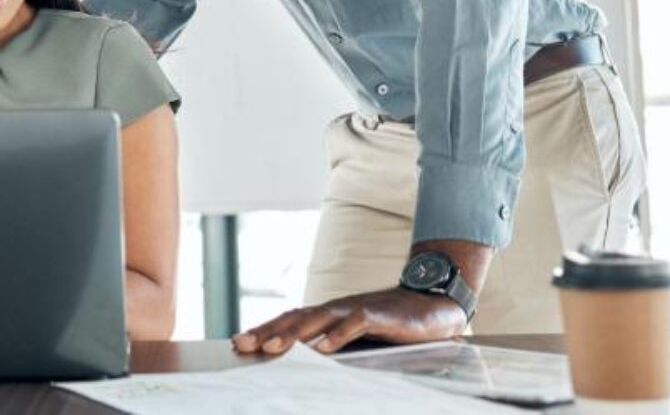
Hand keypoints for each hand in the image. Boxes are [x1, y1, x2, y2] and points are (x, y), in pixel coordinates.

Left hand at [231, 287, 466, 355]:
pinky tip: (323, 349)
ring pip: (318, 320)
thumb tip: (306, 363)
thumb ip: (332, 346)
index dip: (263, 329)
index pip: (289, 320)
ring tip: (272, 348)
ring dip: (294, 335)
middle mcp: (336, 309)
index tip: (238, 343)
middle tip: (243, 345)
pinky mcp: (379, 316)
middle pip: (295, 319)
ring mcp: (356, 310)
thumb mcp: (357, 338)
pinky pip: (355, 325)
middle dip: (266, 331)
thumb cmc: (390, 324)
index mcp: (328, 315)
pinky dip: (337, 336)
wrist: (431, 305)